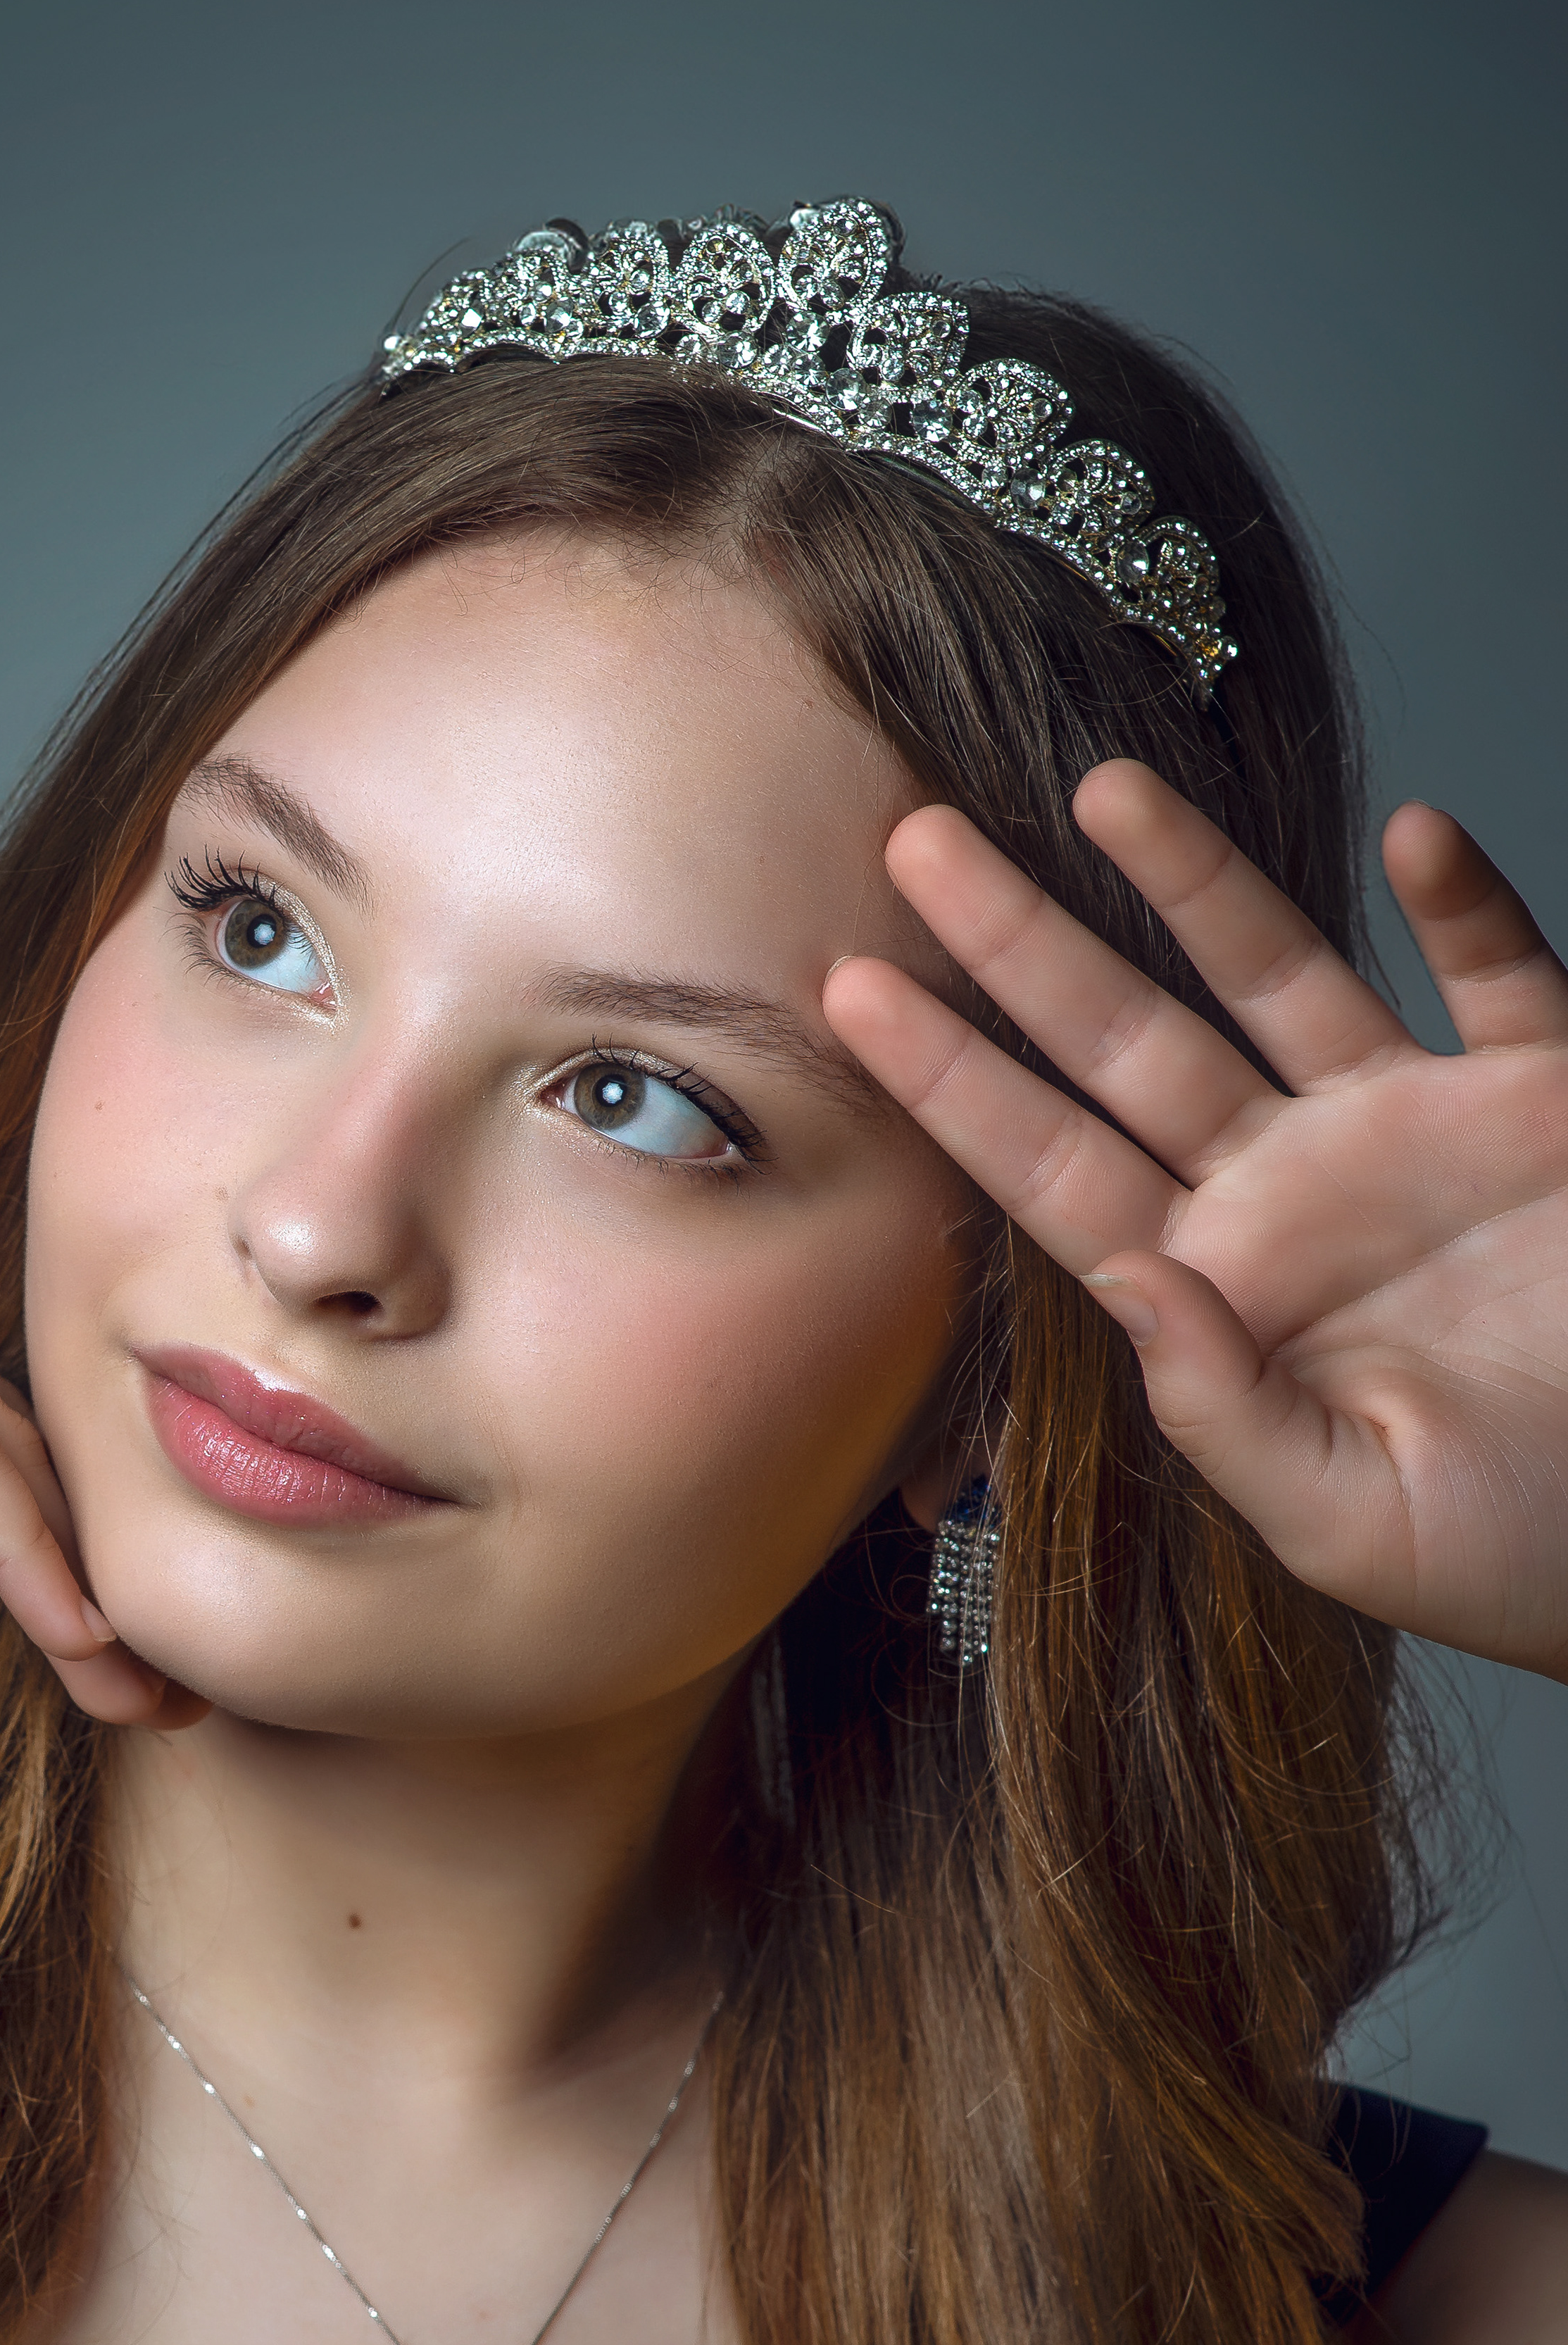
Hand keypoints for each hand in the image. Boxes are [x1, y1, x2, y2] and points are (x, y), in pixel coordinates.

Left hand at [821, 770, 1567, 1679]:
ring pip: (1279, 973)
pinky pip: (1500, 973)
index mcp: (1224, 1293)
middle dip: (1021, 943)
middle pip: (1126, 1042)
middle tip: (912, 841)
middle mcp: (1295, 1189)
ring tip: (1099, 788)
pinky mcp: (1547, 1096)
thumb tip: (1125, 1280)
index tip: (847, 990)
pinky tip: (1411, 837)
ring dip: (1194, 879)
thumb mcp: (1345, 1519)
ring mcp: (1416, 1129)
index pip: (1052, 1167)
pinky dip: (1463, 904)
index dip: (951, 1079)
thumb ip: (1221, 1410)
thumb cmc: (1517, 1556)